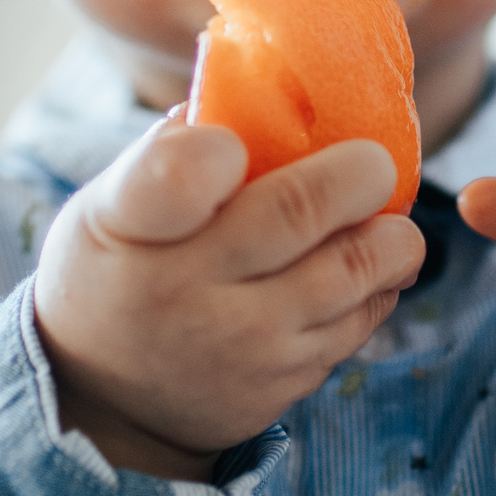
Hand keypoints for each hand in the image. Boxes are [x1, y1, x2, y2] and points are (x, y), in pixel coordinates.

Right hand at [32, 118, 424, 480]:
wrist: (105, 404)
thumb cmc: (113, 274)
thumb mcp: (104, 209)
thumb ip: (168, 154)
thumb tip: (250, 90)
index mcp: (132, 227)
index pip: (178, 176)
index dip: (220, 150)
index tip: (235, 145)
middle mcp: (188, 291)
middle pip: (301, 212)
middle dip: (362, 173)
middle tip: (375, 163)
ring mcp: (244, 345)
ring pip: (355, 273)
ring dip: (392, 238)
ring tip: (387, 219)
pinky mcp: (283, 384)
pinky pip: (357, 324)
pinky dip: (377, 287)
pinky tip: (370, 267)